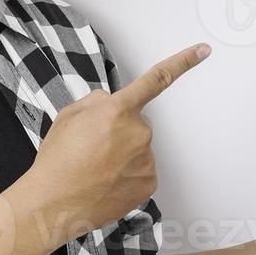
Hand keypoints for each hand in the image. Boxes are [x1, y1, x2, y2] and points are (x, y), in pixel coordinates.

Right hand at [29, 42, 211, 240]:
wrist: (53, 203)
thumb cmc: (57, 161)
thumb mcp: (68, 116)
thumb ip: (96, 101)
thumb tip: (111, 103)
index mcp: (117, 109)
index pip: (157, 79)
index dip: (183, 62)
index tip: (202, 51)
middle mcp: (138, 132)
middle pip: (138, 123)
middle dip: (120, 131)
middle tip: (93, 148)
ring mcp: (146, 159)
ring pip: (140, 149)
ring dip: (123, 155)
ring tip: (95, 169)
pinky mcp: (148, 183)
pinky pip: (142, 171)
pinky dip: (127, 175)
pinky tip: (106, 182)